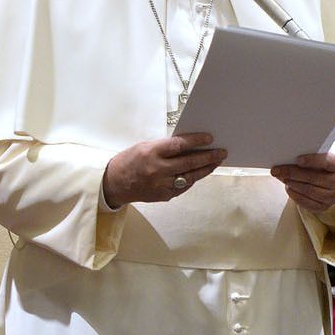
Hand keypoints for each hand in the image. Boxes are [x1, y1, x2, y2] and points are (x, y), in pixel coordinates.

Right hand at [102, 133, 227, 206]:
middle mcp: (158, 169)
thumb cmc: (129, 161)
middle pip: (190, 162)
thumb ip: (165, 147)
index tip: (209, 139)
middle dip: (208, 157)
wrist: (114, 184)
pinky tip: (199, 173)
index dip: (197, 141)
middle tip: (221, 153)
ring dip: (205, 169)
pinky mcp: (164, 195)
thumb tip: (188, 145)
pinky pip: (183, 186)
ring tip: (215, 162)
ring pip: (190, 177)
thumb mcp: (144, 147)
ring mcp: (161, 184)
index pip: (179, 145)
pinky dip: (192, 179)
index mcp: (151, 153)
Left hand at [270, 153, 334, 211]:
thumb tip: (285, 159)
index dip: (312, 160)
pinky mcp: (324, 206)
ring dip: (291, 184)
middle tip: (277, 170)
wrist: (331, 183)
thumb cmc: (321, 167)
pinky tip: (288, 188)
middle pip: (312, 178)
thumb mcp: (320, 159)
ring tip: (281, 177)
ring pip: (308, 190)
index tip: (298, 159)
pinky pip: (306, 202)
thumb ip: (307, 158)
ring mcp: (332, 196)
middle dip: (292, 173)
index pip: (327, 162)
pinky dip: (294, 194)